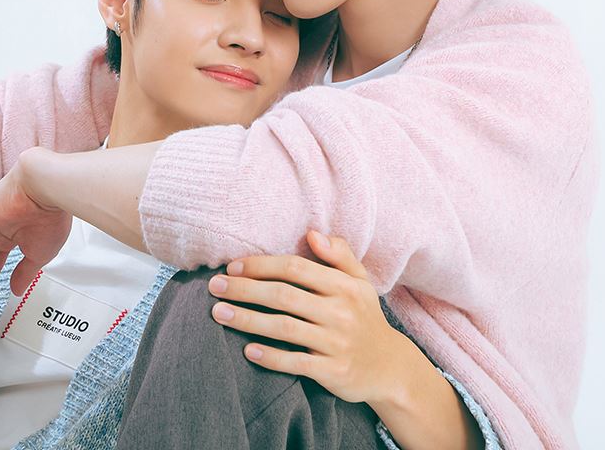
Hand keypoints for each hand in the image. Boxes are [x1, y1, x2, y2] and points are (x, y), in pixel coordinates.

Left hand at [206, 229, 404, 405]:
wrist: (390, 368)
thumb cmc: (365, 317)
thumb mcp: (361, 282)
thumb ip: (340, 254)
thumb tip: (312, 233)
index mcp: (345, 286)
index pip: (295, 268)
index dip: (261, 265)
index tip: (232, 267)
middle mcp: (341, 312)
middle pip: (283, 295)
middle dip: (245, 289)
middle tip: (214, 287)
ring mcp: (337, 343)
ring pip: (284, 328)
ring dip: (247, 320)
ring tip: (218, 313)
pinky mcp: (333, 372)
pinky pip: (296, 362)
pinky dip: (271, 356)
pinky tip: (247, 350)